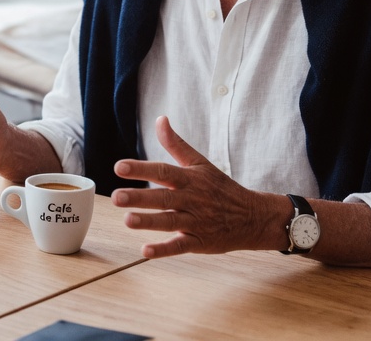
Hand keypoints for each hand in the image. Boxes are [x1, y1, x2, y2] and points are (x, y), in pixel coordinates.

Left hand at [110, 116, 283, 258]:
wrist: (253, 217)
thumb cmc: (221, 188)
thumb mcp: (200, 163)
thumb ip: (176, 144)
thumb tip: (160, 119)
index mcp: (190, 179)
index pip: (163, 171)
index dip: (141, 169)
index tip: (119, 167)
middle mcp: (192, 199)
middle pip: (163, 197)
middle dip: (139, 197)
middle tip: (116, 197)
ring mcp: (197, 221)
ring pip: (170, 221)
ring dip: (149, 221)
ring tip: (127, 220)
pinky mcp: (200, 242)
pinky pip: (181, 246)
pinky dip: (164, 249)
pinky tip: (145, 251)